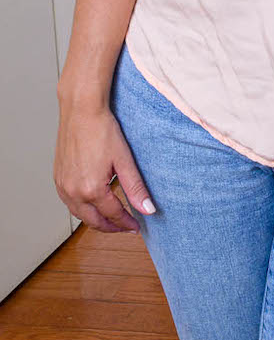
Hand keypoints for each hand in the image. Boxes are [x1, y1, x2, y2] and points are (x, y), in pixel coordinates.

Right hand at [54, 102, 154, 232]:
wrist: (81, 112)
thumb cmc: (102, 131)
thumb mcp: (124, 160)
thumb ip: (135, 188)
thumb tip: (147, 209)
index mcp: (90, 189)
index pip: (113, 215)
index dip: (127, 223)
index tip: (137, 226)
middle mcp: (72, 192)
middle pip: (93, 220)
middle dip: (111, 227)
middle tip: (126, 227)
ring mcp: (62, 186)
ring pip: (79, 214)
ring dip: (95, 220)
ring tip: (112, 219)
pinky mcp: (58, 178)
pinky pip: (69, 203)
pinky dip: (83, 209)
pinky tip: (93, 204)